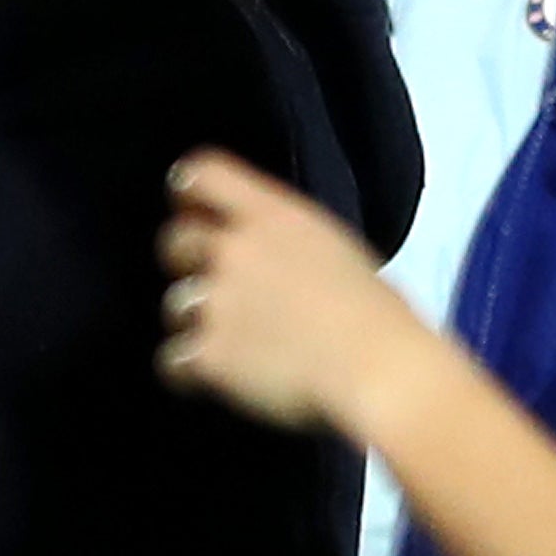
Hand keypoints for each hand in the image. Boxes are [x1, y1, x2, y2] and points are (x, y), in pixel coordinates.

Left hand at [156, 149, 423, 435]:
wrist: (381, 372)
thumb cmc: (380, 321)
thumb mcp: (339, 250)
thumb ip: (292, 244)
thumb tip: (282, 264)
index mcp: (275, 216)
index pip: (201, 175)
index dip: (187, 193)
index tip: (189, 208)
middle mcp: (236, 251)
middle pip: (174, 240)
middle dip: (186, 264)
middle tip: (217, 290)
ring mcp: (217, 302)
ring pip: (174, 306)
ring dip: (196, 324)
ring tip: (240, 346)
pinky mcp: (208, 355)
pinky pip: (174, 362)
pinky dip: (192, 374)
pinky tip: (226, 380)